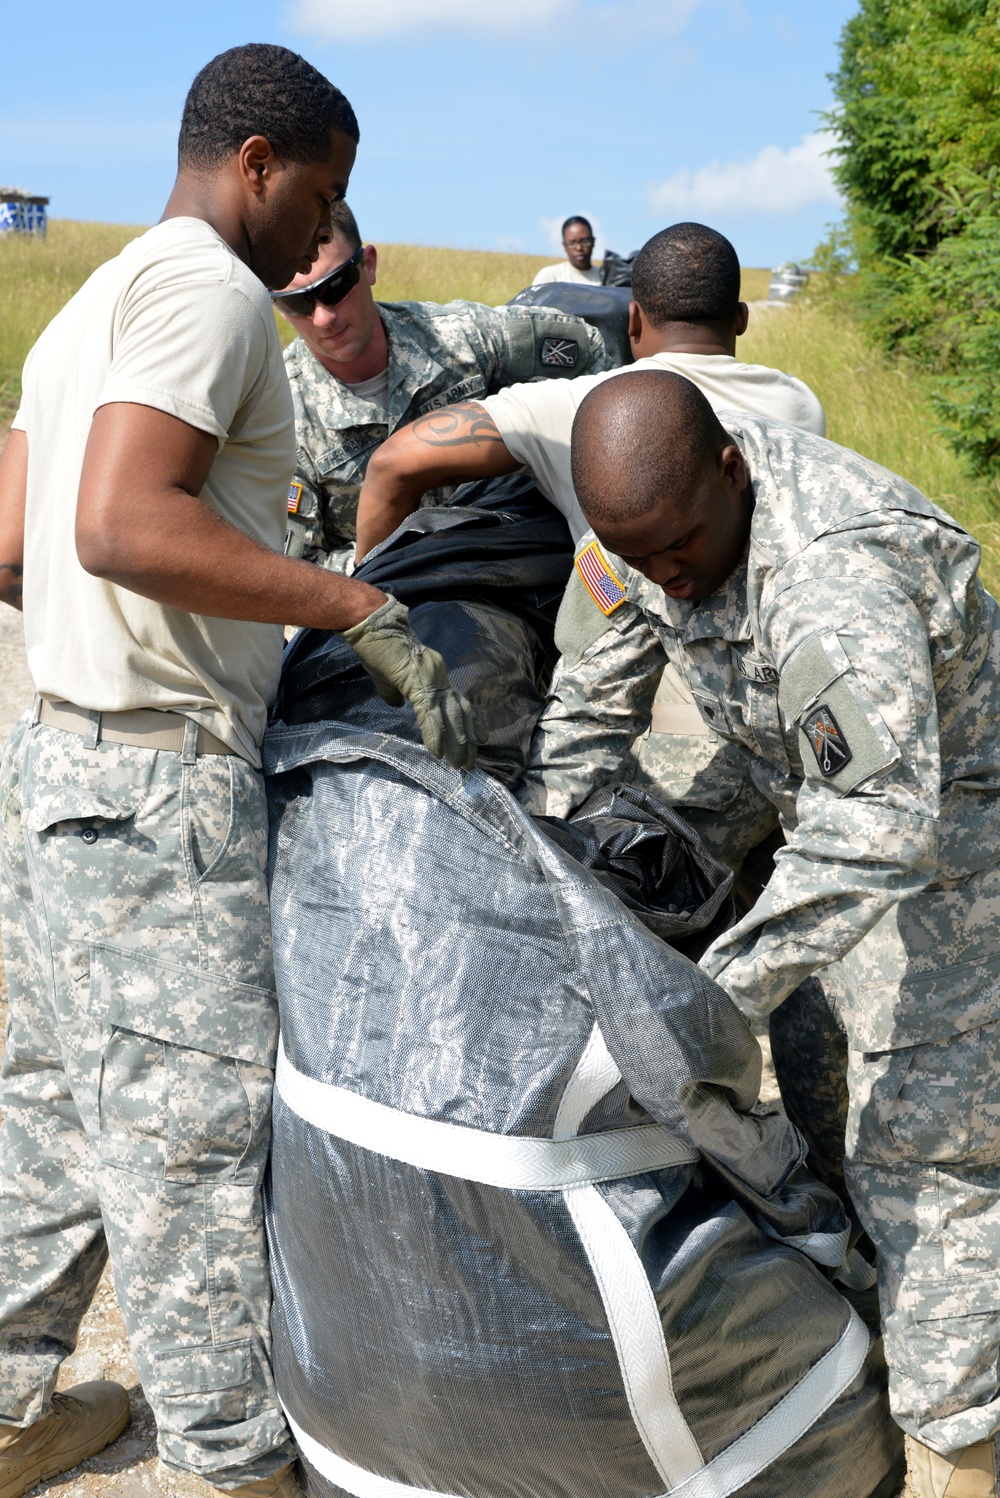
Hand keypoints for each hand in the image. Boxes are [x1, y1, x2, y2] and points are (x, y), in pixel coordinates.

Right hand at [338, 596, 486, 769]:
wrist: (372, 628)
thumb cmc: (377, 650)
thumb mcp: (387, 679)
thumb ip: (395, 693)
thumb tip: (397, 705)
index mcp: (435, 676)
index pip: (458, 703)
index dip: (471, 722)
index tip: (479, 740)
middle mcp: (440, 678)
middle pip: (460, 713)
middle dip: (467, 740)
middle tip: (471, 763)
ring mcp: (433, 680)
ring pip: (451, 717)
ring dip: (456, 743)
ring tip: (459, 764)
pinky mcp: (419, 685)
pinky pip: (430, 716)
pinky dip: (435, 736)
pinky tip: (438, 752)